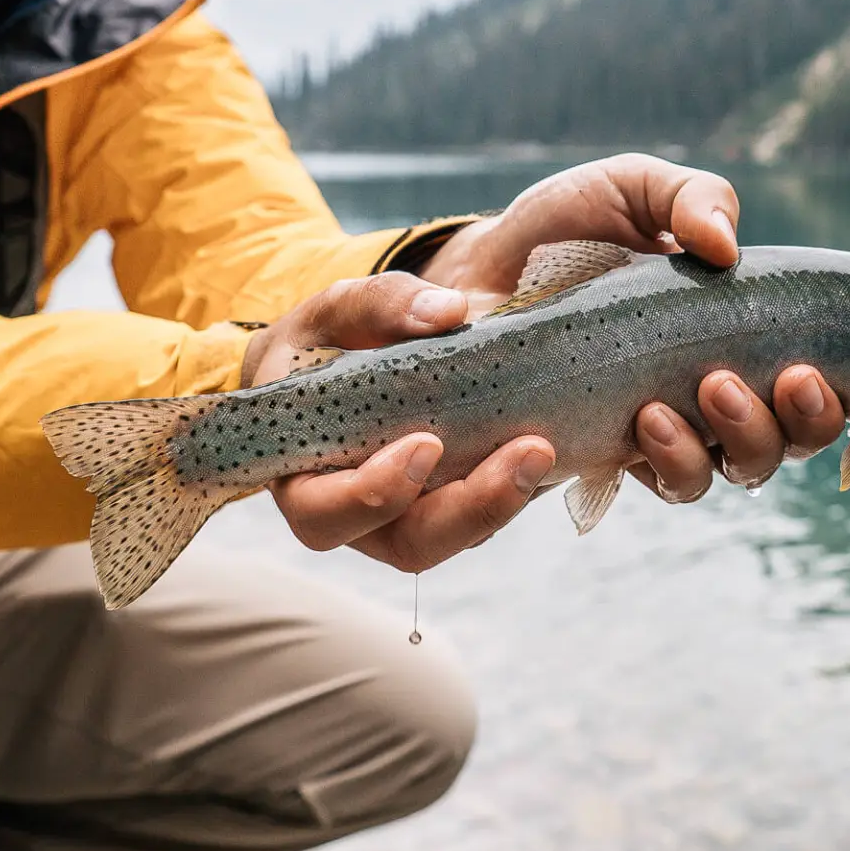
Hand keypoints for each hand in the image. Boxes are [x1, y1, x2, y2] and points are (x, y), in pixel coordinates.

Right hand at [241, 272, 555, 572]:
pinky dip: (516, 485)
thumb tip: (449, 311)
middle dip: (471, 508)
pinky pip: (485, 514)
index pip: (325, 513)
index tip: (426, 444)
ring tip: (543, 447)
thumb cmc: (328, 340)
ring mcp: (410, 516)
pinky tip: (546, 443)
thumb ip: (380, 305)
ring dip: (503, 501)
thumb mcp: (337, 310)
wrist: (349, 357)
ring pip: (458, 537)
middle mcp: (358, 516)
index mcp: (303, 478)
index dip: (373, 494)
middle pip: (410, 545)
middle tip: (527, 451)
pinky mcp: (453, 503)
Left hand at [420, 153, 846, 502]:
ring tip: (667, 405)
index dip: (828, 396)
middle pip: (782, 443)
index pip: (811, 384)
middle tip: (726, 381)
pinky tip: (639, 423)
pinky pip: (660, 481)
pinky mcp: (610, 450)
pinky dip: (664, 463)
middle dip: (778, 426)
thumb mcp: (634, 188)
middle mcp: (714, 390)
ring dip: (718, 447)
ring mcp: (666, 426)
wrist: (487, 261)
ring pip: (724, 473)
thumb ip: (691, 197)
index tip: (803, 370)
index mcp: (738, 331)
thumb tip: (726, 247)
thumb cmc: (574, 224)